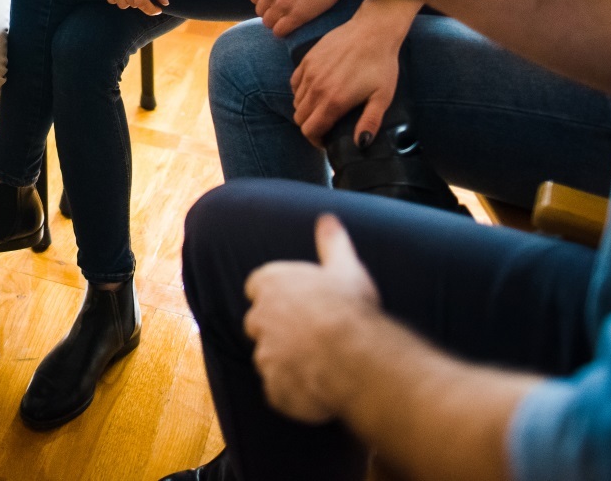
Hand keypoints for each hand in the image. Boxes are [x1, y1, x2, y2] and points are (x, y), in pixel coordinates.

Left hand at [243, 214, 381, 422]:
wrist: (354, 356)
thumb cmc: (350, 308)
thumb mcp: (345, 267)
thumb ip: (332, 243)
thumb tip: (328, 220)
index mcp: (271, 284)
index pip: (257, 286)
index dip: (274, 295)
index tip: (293, 302)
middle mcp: (260, 318)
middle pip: (258, 322)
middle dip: (276, 328)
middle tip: (308, 334)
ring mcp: (264, 355)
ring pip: (268, 358)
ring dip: (285, 360)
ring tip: (317, 364)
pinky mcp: (273, 387)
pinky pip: (278, 390)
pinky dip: (291, 391)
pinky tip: (315, 387)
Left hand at [251, 0, 350, 35]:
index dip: (265, 0)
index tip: (276, 0)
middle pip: (260, 11)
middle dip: (271, 11)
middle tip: (285, 10)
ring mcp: (282, 4)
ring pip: (268, 23)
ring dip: (276, 23)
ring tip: (289, 19)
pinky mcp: (297, 16)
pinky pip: (280, 31)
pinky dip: (283, 32)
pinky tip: (292, 27)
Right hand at [290, 0, 414, 145]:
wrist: (373, 30)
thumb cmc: (381, 65)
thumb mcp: (382, 97)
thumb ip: (370, 122)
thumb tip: (361, 145)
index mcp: (334, 101)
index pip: (309, 130)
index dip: (316, 141)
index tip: (327, 142)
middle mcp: (316, 88)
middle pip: (300, 118)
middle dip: (311, 127)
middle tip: (326, 127)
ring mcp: (309, 72)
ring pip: (296, 101)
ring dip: (306, 110)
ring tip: (322, 109)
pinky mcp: (307, 59)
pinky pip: (294, 84)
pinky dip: (300, 92)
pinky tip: (315, 91)